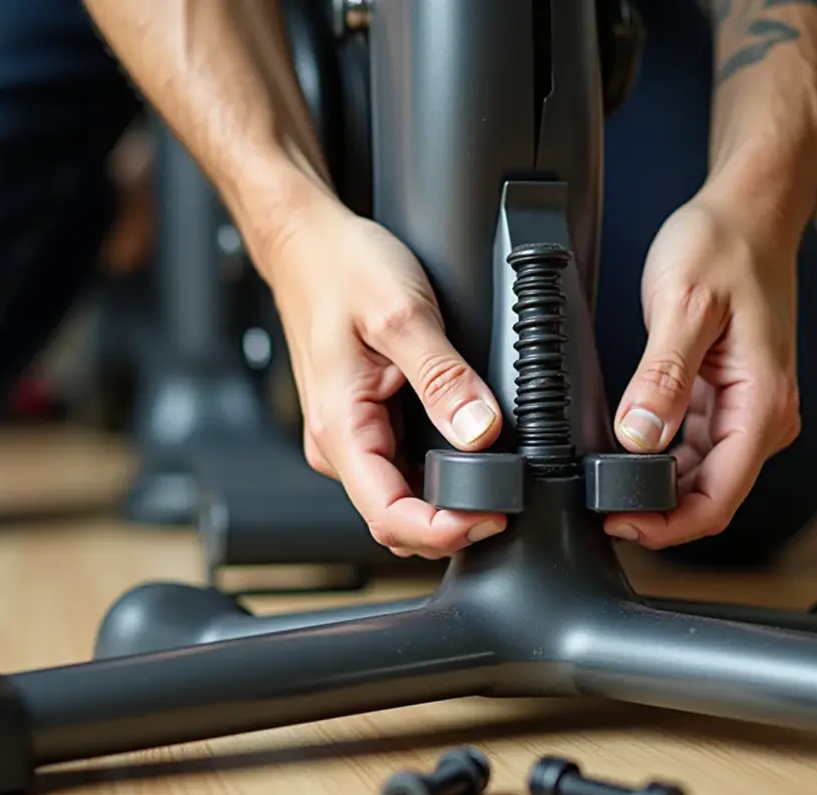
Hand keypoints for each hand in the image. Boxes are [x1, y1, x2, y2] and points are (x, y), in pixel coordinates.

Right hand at [262, 198, 508, 557]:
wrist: (307, 241)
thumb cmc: (339, 268)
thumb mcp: (402, 315)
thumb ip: (443, 378)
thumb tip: (481, 432)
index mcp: (339, 428)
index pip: (389, 517)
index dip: (444, 531)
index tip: (493, 516)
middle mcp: (337, 443)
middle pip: (397, 519)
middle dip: (453, 522)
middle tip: (509, 499)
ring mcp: (349, 435)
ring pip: (401, 496)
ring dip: (447, 500)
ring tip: (496, 477)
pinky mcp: (363, 422)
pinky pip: (400, 468)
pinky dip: (436, 473)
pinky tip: (467, 454)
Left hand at [604, 191, 801, 549]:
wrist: (749, 211)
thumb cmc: (725, 245)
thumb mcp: (685, 305)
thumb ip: (663, 376)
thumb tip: (640, 437)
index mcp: (763, 403)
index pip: (719, 498)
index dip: (666, 524)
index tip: (615, 522)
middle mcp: (764, 416)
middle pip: (709, 496)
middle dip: (654, 512)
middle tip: (593, 503)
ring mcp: (747, 410)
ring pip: (699, 477)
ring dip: (654, 487)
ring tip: (599, 478)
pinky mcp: (728, 399)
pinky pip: (693, 448)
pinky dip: (659, 458)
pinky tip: (622, 448)